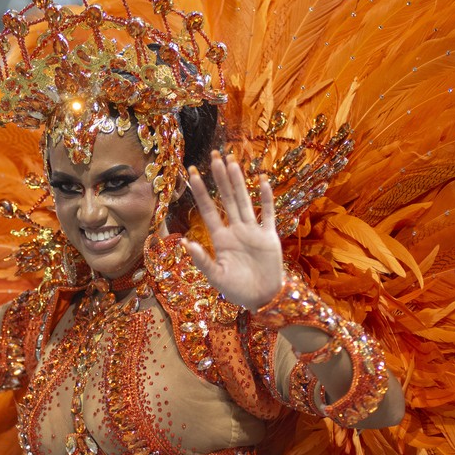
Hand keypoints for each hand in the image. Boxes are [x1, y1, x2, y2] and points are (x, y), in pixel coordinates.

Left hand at [182, 151, 283, 309]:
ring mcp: (253, 231)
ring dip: (238, 182)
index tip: (191, 173)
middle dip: (219, 178)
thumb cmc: (237, 290)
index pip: (208, 210)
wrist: (263, 298)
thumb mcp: (216, 277)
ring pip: (244, 200)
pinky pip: (268, 213)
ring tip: (232, 161)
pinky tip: (262, 180)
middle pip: (226, 198)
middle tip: (213, 156)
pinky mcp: (269, 236)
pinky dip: (266, 197)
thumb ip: (201, 260)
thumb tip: (185, 243)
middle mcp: (235, 230)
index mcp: (220, 239)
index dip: (200, 192)